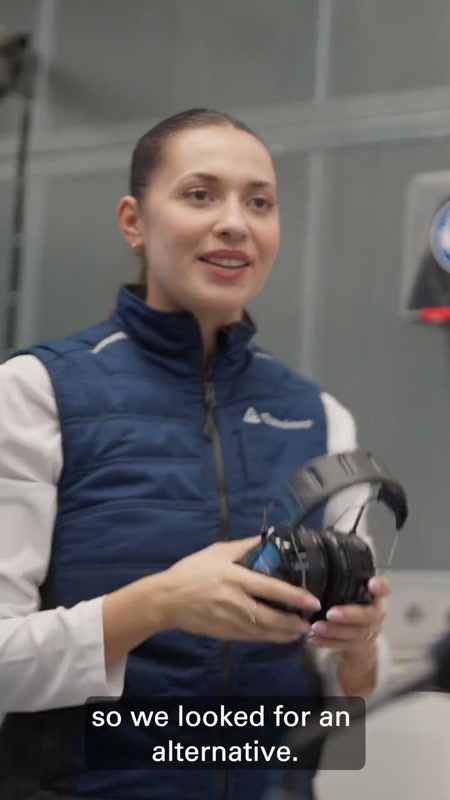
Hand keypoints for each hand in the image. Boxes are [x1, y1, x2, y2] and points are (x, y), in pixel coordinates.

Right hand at [161, 537, 321, 642]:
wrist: (167, 599)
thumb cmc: (193, 570)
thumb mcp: (217, 551)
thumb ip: (244, 546)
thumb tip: (269, 539)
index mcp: (234, 577)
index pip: (271, 588)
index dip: (294, 596)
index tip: (312, 600)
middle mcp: (234, 601)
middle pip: (270, 617)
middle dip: (293, 622)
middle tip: (309, 622)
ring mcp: (229, 620)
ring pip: (263, 632)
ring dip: (285, 634)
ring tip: (300, 631)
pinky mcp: (225, 633)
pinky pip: (252, 638)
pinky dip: (268, 638)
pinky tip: (279, 635)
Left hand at [306, 576, 389, 657]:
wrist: (358, 639)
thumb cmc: (350, 606)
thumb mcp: (348, 593)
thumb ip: (341, 584)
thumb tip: (316, 569)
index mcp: (374, 596)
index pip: (384, 588)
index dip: (381, 586)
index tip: (373, 584)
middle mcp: (376, 613)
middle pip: (368, 615)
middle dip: (349, 615)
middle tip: (330, 613)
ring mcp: (370, 632)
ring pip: (355, 633)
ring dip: (334, 631)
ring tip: (315, 627)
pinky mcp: (359, 647)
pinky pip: (344, 646)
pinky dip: (327, 643)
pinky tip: (312, 640)